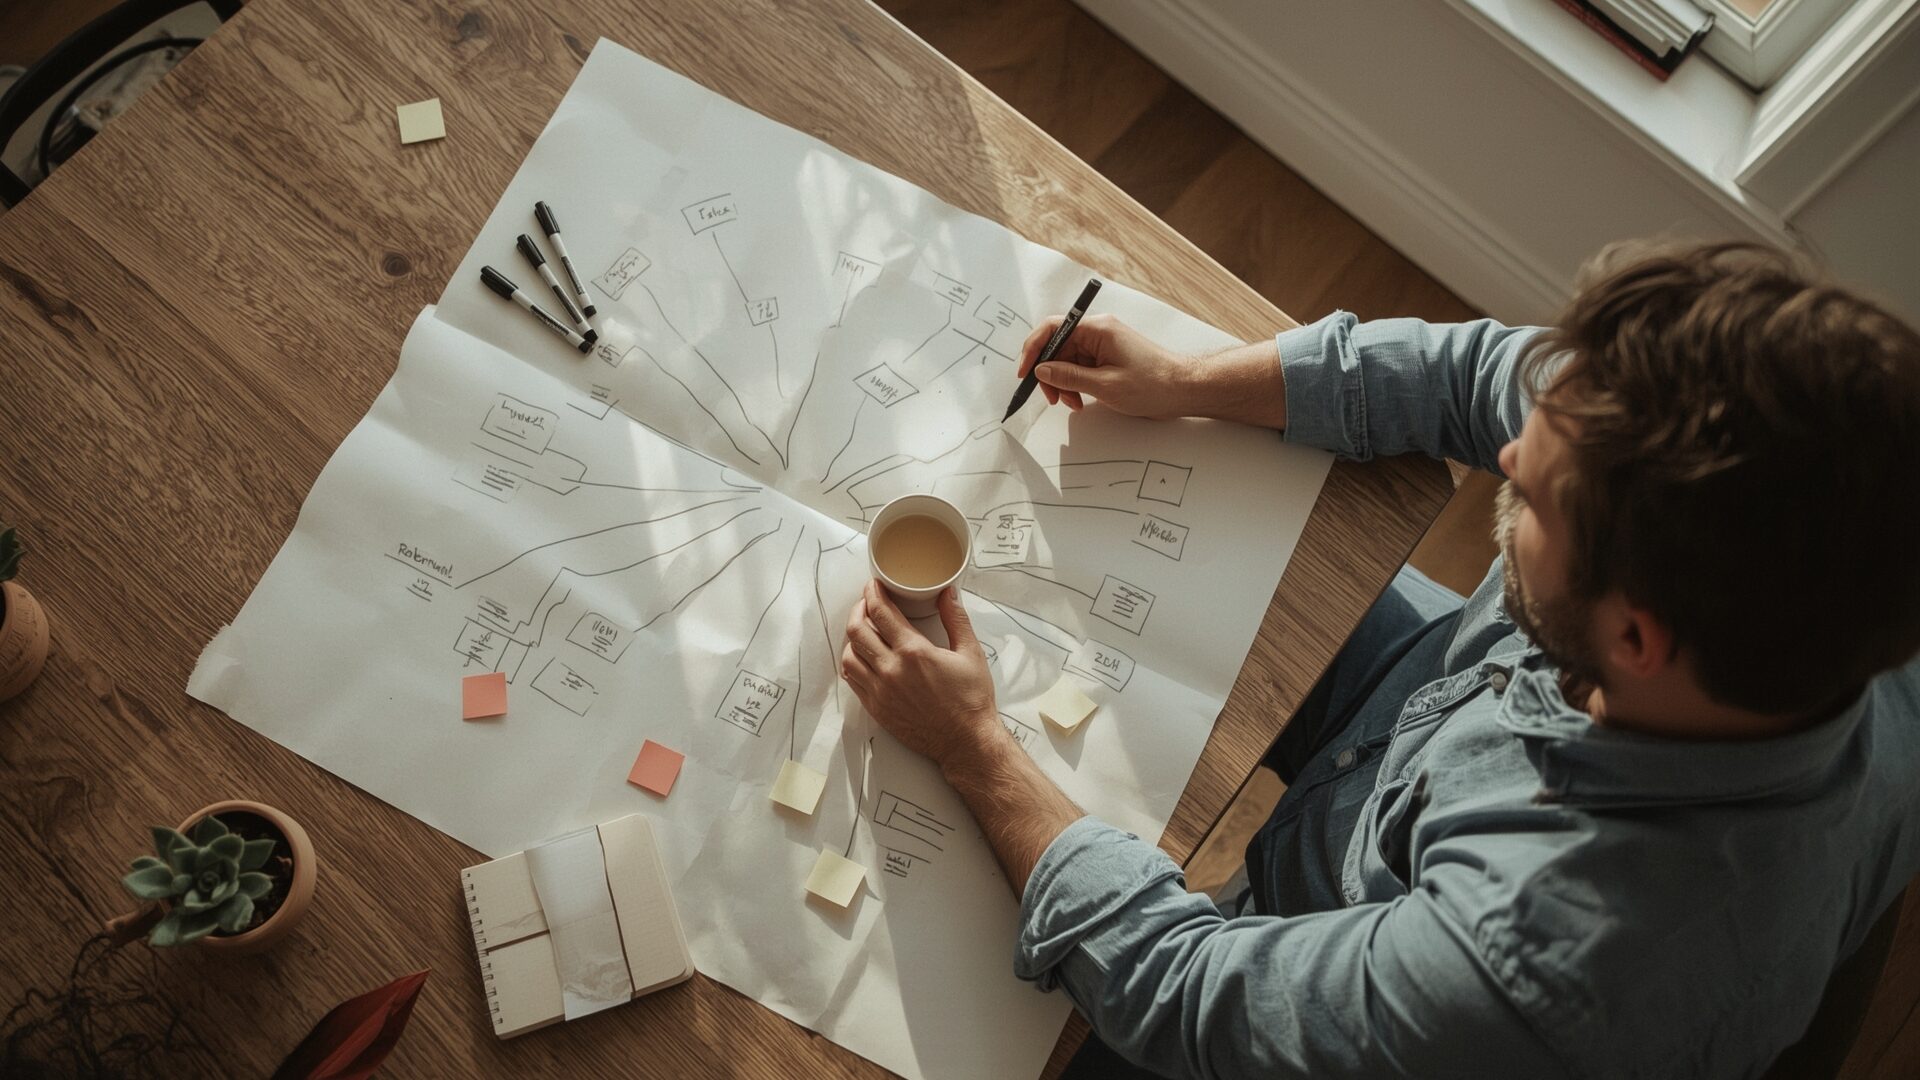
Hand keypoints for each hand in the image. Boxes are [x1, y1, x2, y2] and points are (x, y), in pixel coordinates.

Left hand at [840, 581, 1000, 767]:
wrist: (966, 741)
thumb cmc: (971, 700)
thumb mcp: (970, 653)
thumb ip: (956, 619)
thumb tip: (947, 593)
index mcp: (914, 652)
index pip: (880, 613)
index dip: (873, 593)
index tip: (873, 585)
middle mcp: (891, 670)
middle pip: (857, 630)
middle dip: (858, 609)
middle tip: (867, 603)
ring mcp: (880, 691)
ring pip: (849, 655)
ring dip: (852, 636)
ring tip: (863, 628)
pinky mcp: (876, 708)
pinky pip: (852, 679)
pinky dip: (852, 662)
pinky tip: (862, 656)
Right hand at [1016, 313, 1191, 417]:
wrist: (1184, 389)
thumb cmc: (1153, 384)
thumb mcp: (1105, 385)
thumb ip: (1069, 377)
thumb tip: (1042, 370)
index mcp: (1097, 328)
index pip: (1052, 329)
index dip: (1033, 349)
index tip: (1025, 372)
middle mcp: (1098, 331)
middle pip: (1058, 347)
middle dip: (1050, 373)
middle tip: (1052, 398)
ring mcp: (1103, 344)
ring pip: (1067, 360)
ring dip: (1063, 383)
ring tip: (1072, 404)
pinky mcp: (1108, 357)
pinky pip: (1081, 367)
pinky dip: (1076, 384)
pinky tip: (1080, 400)